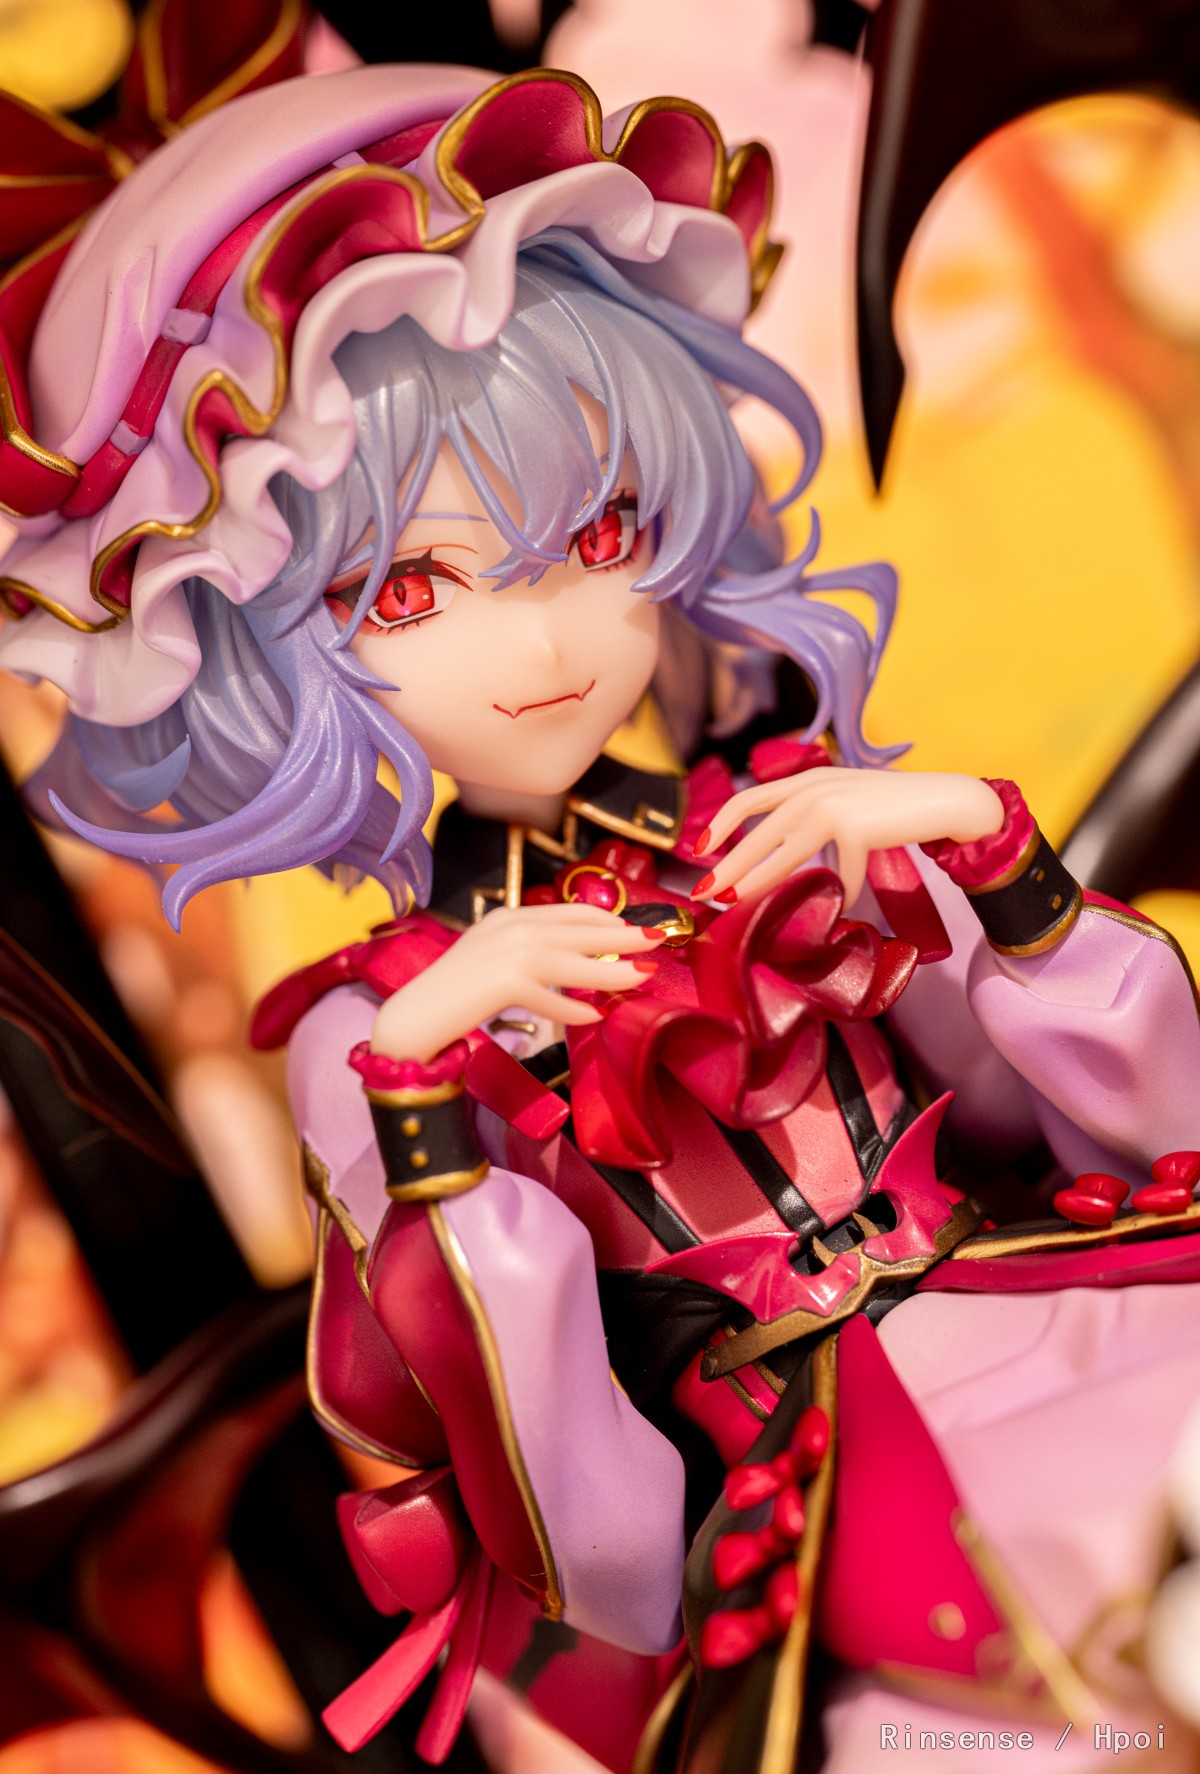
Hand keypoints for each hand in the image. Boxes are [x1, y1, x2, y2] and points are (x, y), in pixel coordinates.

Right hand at [370, 903, 662, 1062]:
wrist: (409, 1019)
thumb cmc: (453, 998)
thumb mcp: (493, 963)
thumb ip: (530, 957)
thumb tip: (580, 967)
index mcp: (507, 917)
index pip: (568, 912)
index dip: (607, 919)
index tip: (636, 929)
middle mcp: (507, 927)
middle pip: (578, 928)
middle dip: (623, 935)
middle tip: (658, 941)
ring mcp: (502, 952)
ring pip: (571, 959)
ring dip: (611, 970)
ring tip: (642, 977)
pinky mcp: (499, 982)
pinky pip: (547, 995)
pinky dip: (572, 1008)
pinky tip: (593, 1018)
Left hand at [692, 768, 1003, 905]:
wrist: (944, 799)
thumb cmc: (894, 809)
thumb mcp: (844, 801)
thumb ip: (811, 815)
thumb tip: (780, 854)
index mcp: (807, 781)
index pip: (749, 798)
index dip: (720, 824)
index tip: (700, 850)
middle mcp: (814, 789)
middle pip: (756, 831)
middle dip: (727, 864)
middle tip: (704, 892)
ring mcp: (834, 806)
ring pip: (783, 853)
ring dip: (757, 881)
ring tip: (736, 903)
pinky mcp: (857, 827)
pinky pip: (840, 872)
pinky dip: (843, 890)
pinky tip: (845, 903)